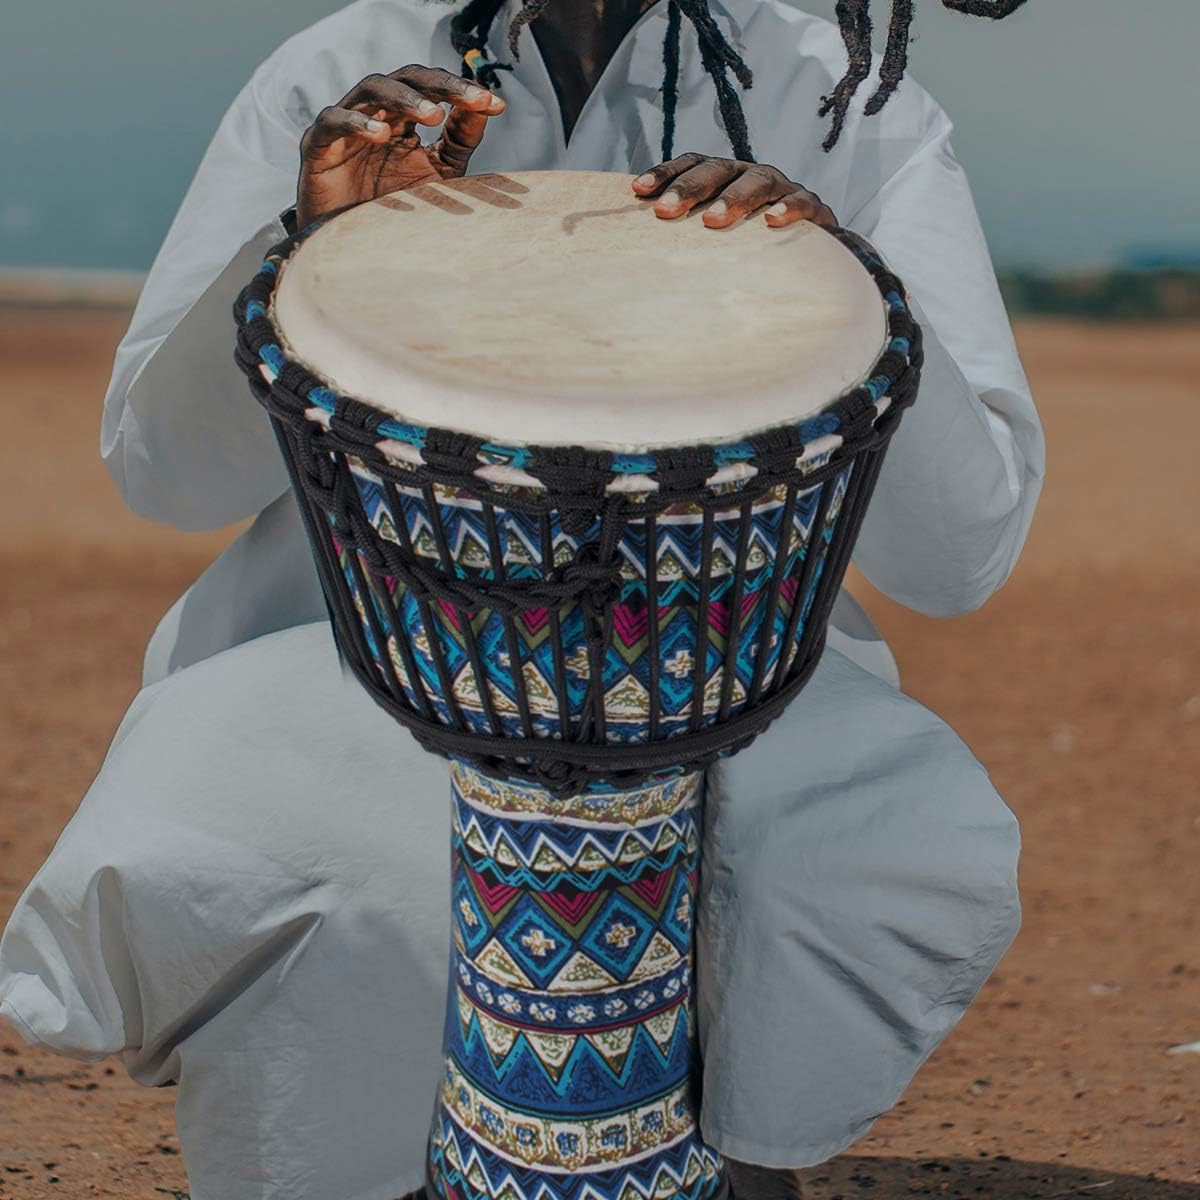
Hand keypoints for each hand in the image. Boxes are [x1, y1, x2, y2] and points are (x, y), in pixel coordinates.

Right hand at [296, 66, 505, 228]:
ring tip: (433, 115)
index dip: (463, 91)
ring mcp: (345, 124)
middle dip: (441, 86)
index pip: (433, 88)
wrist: (349, 246)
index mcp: (404, 117)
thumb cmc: (393, 208)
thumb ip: (459, 140)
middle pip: (406, 78)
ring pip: (372, 89)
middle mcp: (376, 113)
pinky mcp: (317, 144)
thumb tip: (490, 105)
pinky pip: (333, 121)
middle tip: (471, 98)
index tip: (495, 105)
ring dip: (405, 98)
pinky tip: (381, 136)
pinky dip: (357, 123)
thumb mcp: (437, 173)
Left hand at [631, 153, 837, 229]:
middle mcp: (750, 175)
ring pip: (758, 181)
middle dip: (690, 188)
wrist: (811, 255)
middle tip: (665, 211)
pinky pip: (802, 202)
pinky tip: (772, 220)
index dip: (665, 174)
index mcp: (725, 178)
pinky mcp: (813, 208)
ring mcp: (783, 188)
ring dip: (734, 198)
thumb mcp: (718, 237)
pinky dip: (788, 208)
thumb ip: (687, 235)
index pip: (692, 165)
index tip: (638, 191)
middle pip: (718, 170)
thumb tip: (636, 247)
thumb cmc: (751, 246)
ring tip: (713, 221)